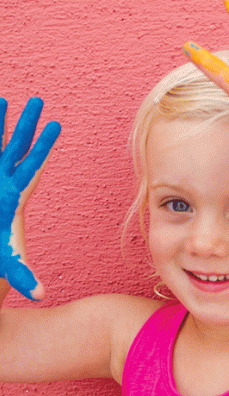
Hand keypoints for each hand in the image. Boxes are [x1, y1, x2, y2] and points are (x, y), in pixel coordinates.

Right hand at [0, 98, 59, 299]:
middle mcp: (3, 183)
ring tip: (4, 99)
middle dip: (26, 124)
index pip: (33, 166)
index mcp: (15, 197)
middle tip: (38, 100)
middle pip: (17, 147)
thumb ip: (24, 278)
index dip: (44, 147)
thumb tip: (41, 296)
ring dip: (0, 123)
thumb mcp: (8, 266)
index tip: (56, 126)